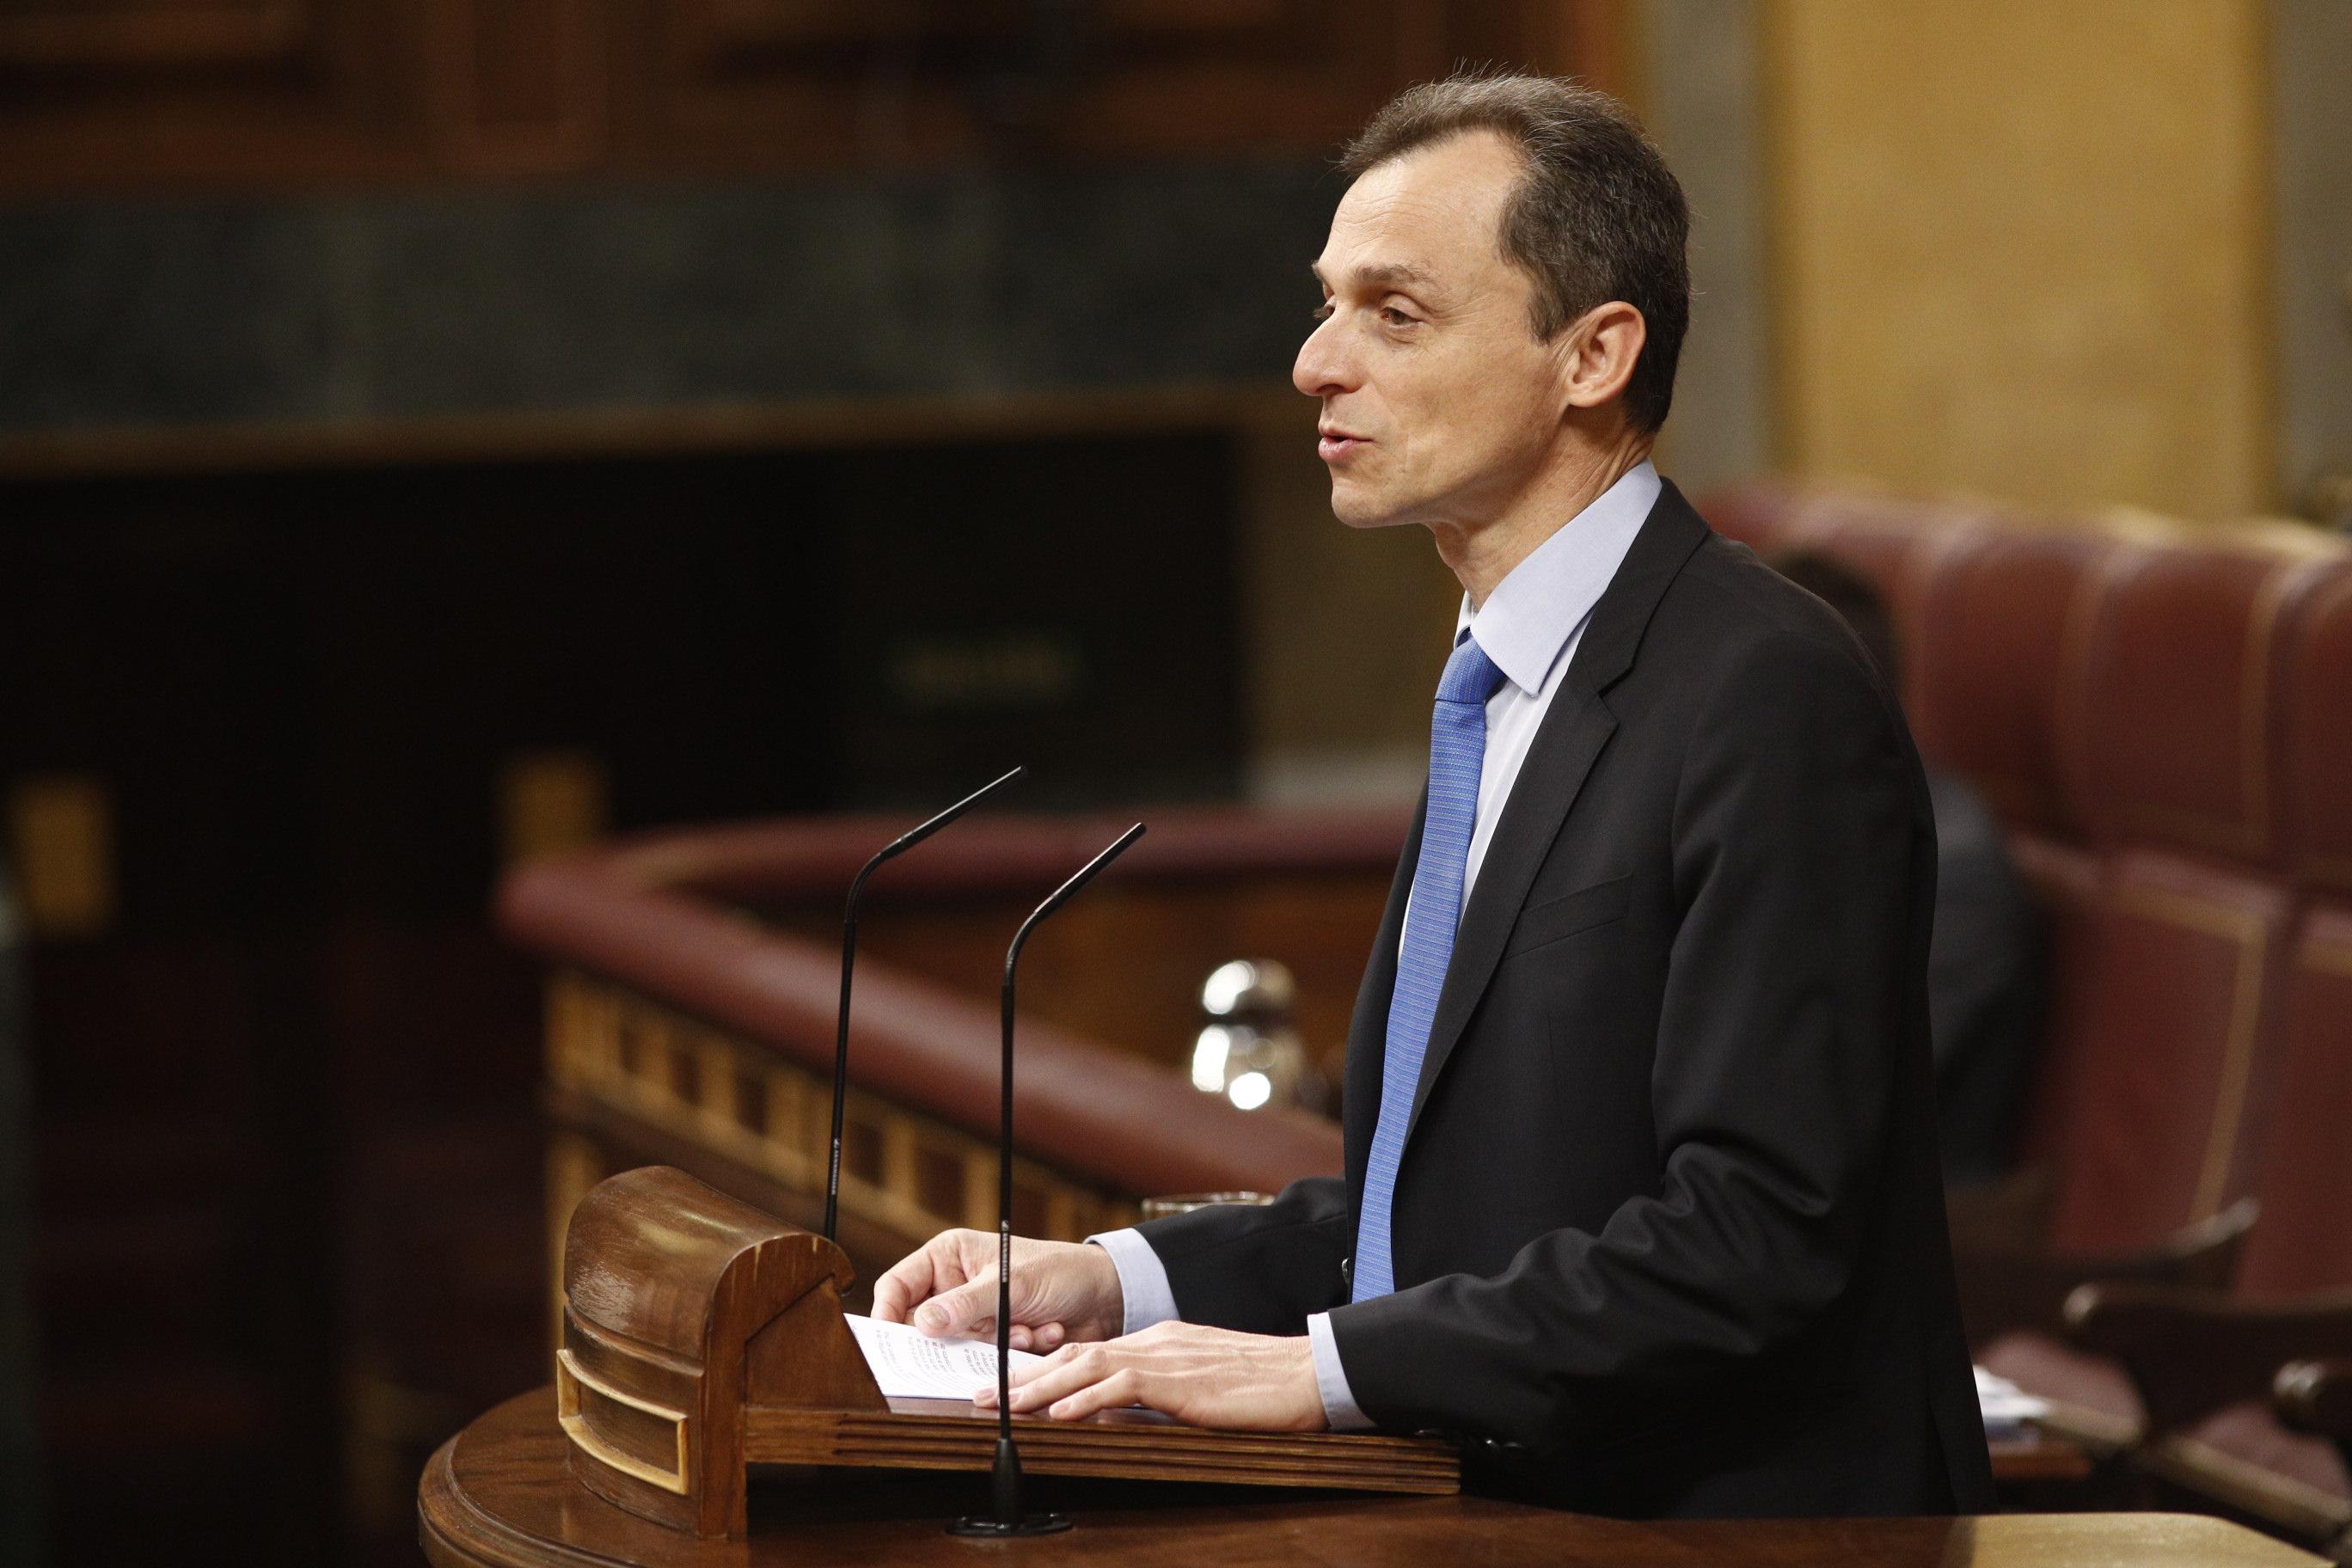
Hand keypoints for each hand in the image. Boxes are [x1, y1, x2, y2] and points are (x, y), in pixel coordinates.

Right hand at [870, 1228, 1123, 1351]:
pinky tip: (1043, 1332)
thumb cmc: (1061, 1271)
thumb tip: (922, 1324)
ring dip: (997, 1342)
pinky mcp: (994, 1339)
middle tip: (978, 1338)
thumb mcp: (1011, 1285)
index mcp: (949, 1257)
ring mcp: (975, 1315)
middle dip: (958, 1335)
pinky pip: (985, 1359)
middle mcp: (955, 1286)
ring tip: (1029, 1327)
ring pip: (958, 1346)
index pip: (898, 1286)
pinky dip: (1014, 1350)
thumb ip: (966, 1305)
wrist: (1107, 1297)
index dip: (887, 1314)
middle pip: (924, 1325)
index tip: (893, 1343)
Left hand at [980, 1321, 1327, 1430]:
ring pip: (1087, 1366)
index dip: (1044, 1371)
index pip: (1089, 1354)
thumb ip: (1156, 1396)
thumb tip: (1111, 1416)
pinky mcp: (1180, 1380)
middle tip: (984, 1398)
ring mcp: (1166, 1357)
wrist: (1308, 1374)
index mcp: (1159, 1342)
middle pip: (1075, 1355)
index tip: (1009, 1389)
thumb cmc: (1263, 1387)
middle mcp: (1155, 1342)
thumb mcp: (1199, 1391)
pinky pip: (1122, 1387)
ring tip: (1003, 1407)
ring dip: (1040, 1388)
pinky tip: (1061, 1414)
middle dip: (1025, 1378)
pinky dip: (1086, 1399)